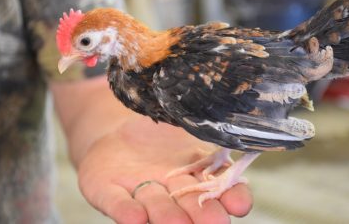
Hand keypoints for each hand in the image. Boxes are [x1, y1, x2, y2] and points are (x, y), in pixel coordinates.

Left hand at [77, 113, 252, 223]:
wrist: (121, 133)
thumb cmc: (163, 140)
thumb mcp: (192, 135)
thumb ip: (212, 146)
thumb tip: (231, 146)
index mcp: (197, 174)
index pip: (219, 187)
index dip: (231, 196)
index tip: (240, 204)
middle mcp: (171, 190)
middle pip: (189, 203)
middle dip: (201, 213)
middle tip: (214, 223)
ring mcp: (139, 191)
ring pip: (156, 205)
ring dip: (166, 215)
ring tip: (175, 223)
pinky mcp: (107, 190)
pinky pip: (116, 201)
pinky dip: (125, 211)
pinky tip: (135, 218)